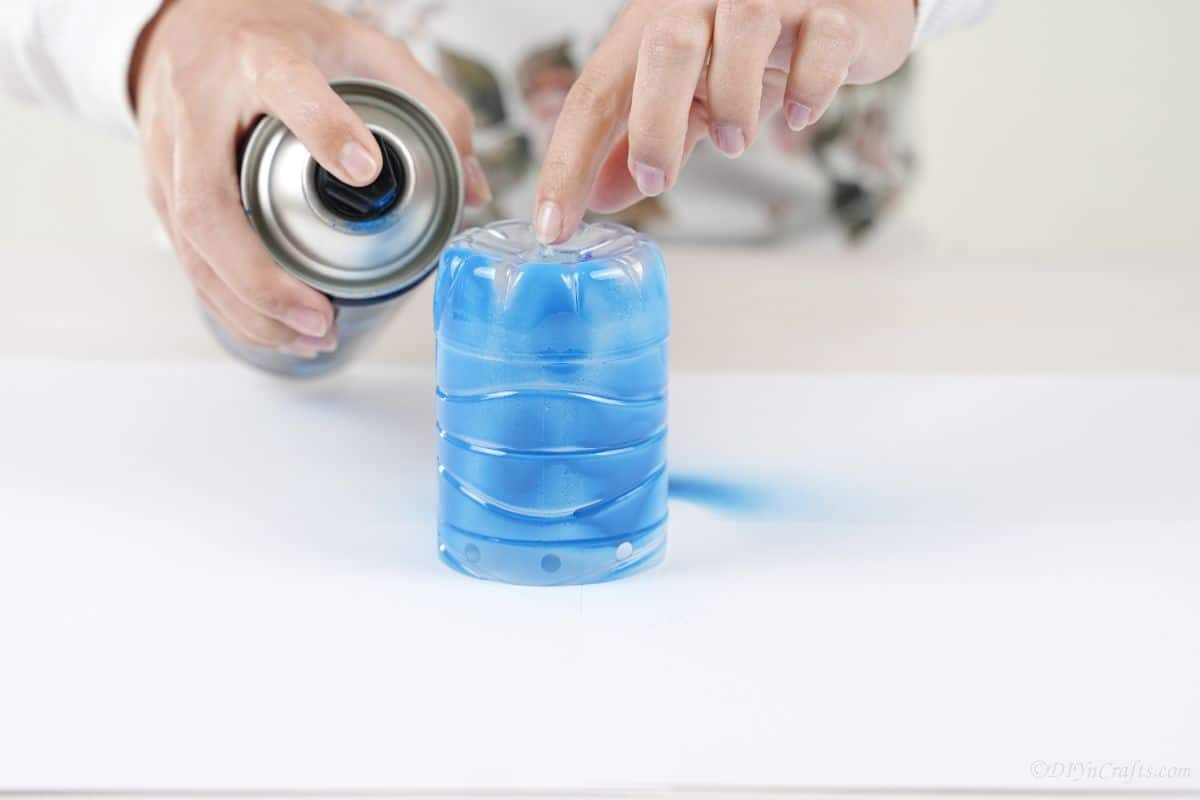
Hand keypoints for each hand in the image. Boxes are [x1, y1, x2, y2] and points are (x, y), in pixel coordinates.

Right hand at [132, 0, 490, 357]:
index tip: (367, 171)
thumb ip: (430, 104)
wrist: (192, 23)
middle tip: (322, 317)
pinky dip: (232, 304)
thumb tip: (474, 188)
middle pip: (209, 206)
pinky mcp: (161, 189)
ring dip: (248, 306)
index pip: (284, 86)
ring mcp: (170, 154)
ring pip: (192, 246)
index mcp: (257, 58)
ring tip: (311, 338)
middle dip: (262, 277)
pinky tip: (278, 331)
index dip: (322, 128)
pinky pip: (188, 258)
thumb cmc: (281, 37)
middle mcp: (199, 108)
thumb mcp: (362, 47)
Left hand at [531, 0, 915, 243]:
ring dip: (734, 98)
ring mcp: (770, 0)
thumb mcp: (689, 98)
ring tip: (736, 141)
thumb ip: (648, 143)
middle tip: (660, 179)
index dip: (569, 163)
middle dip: (654, 123)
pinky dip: (810, 85)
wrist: (840, 7)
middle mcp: (703, 3)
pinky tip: (800, 115)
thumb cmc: (754, 53)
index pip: (596, 94)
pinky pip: (822, 39)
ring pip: (743, 27)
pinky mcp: (833, 12)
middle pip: (665, 46)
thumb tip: (601, 198)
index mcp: (654, 29)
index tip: (556, 226)